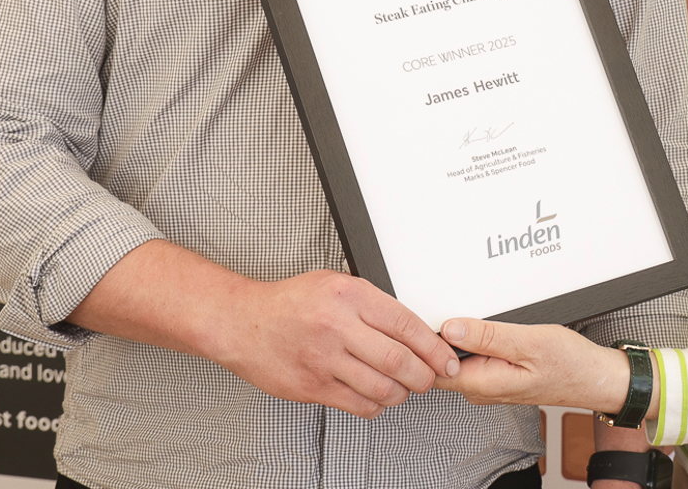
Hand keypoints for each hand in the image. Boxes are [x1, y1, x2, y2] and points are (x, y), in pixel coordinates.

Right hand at [71, 242, 459, 419]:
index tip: (445, 356)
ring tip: (408, 387)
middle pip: (398, 359)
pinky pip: (357, 403)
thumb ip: (372, 302)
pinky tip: (381, 397)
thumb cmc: (290, 302)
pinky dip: (377, 404)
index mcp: (349, 295)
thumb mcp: (336, 283)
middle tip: (434, 376)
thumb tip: (413, 326)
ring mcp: (324, 360)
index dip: (432, 345)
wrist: (242, 323)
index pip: (405, 323)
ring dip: (403, 392)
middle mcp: (338, 327)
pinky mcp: (312, 386)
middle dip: (425, 374)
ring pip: (381, 386)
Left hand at [436, 318, 657, 420]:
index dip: (426, 341)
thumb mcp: (527, 342)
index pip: (433, 366)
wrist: (592, 377)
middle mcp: (480, 388)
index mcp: (481, 383)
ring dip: (456, 335)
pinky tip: (481, 324)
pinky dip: (471, 339)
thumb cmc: (567, 363)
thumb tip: (451, 328)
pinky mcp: (496, 376)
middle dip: (438, 334)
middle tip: (444, 304)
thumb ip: (487, 336)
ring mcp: (487, 383)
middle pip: (440, 361)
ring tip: (464, 310)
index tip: (430, 314)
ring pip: (456, 357)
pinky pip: (472, 357)